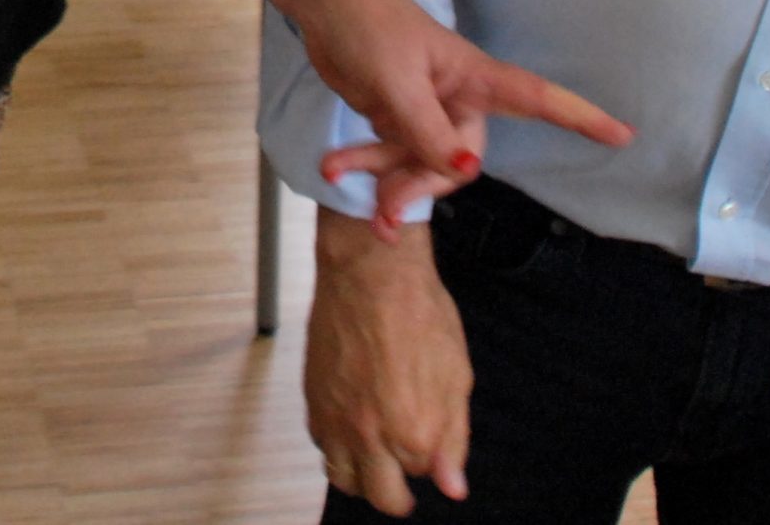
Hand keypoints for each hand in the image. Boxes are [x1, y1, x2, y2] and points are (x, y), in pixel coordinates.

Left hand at [272, 0, 632, 234]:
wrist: (319, 1)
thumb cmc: (366, 23)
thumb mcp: (396, 83)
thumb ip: (428, 133)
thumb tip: (466, 173)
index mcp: (473, 77)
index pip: (540, 99)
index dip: (582, 118)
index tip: (624, 135)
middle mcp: (456, 96)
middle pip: (461, 159)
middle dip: (425, 185)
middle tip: (386, 209)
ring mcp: (424, 107)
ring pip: (421, 163)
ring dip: (388, 182)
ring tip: (352, 191)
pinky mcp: (394, 113)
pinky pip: (389, 153)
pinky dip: (363, 164)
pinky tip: (333, 170)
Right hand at [306, 209, 471, 516]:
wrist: (369, 274)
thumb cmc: (418, 314)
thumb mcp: (456, 376)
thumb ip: (455, 438)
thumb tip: (453, 487)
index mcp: (414, 434)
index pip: (425, 475)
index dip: (430, 456)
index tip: (431, 439)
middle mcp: (370, 436)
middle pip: (383, 497)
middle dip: (397, 493)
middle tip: (402, 479)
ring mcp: (336, 420)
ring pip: (344, 480)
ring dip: (362, 477)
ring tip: (374, 458)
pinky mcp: (313, 401)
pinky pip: (321, 446)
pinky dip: (336, 447)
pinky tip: (351, 426)